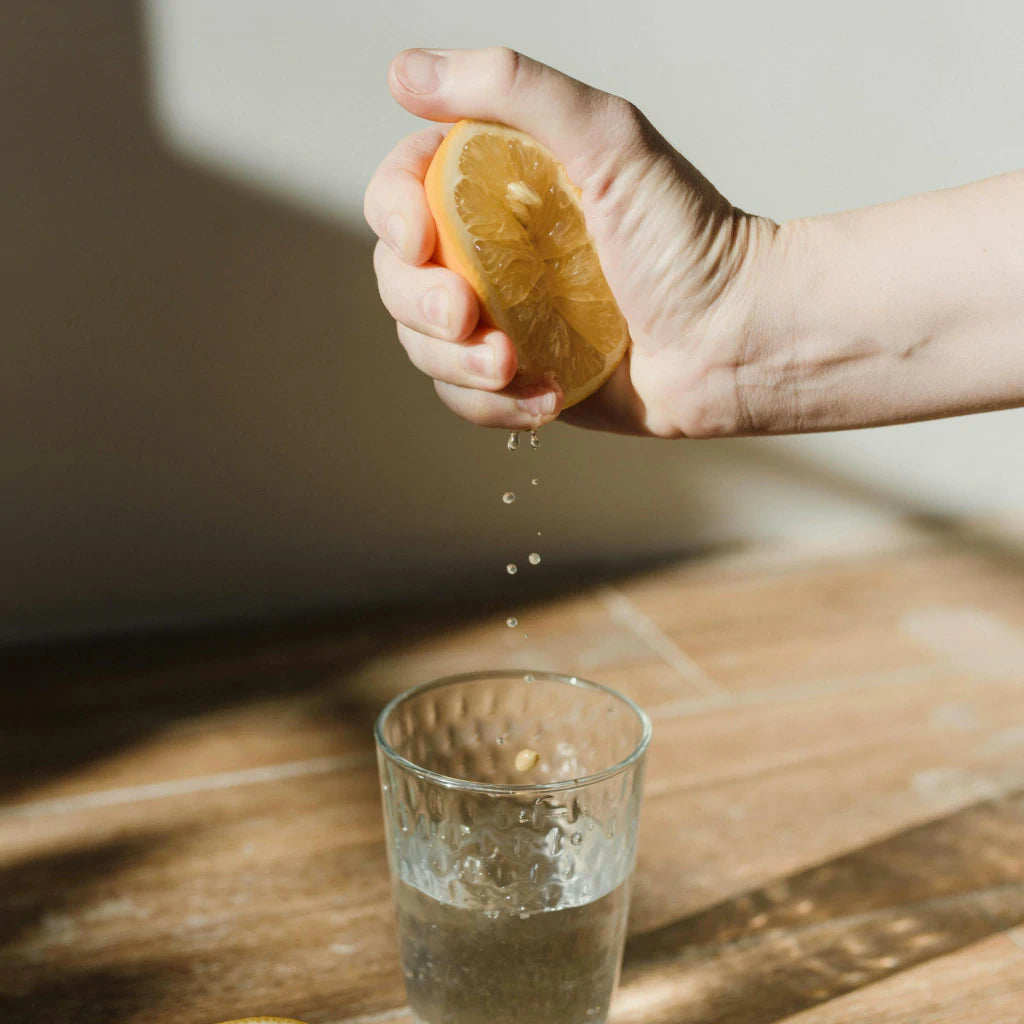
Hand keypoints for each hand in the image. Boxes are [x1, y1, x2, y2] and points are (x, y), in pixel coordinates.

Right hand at [365, 47, 775, 436]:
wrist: (737, 340)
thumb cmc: (689, 239)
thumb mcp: (607, 138)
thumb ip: (510, 90)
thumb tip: (406, 72)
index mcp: (501, 187)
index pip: (404, 190)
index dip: (391, 213)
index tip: (418, 236)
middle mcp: (493, 253)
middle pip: (399, 276)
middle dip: (421, 301)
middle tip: (469, 314)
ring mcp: (505, 319)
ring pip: (423, 345)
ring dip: (455, 363)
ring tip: (513, 364)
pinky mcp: (522, 379)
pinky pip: (465, 399)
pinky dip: (494, 405)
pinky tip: (548, 394)